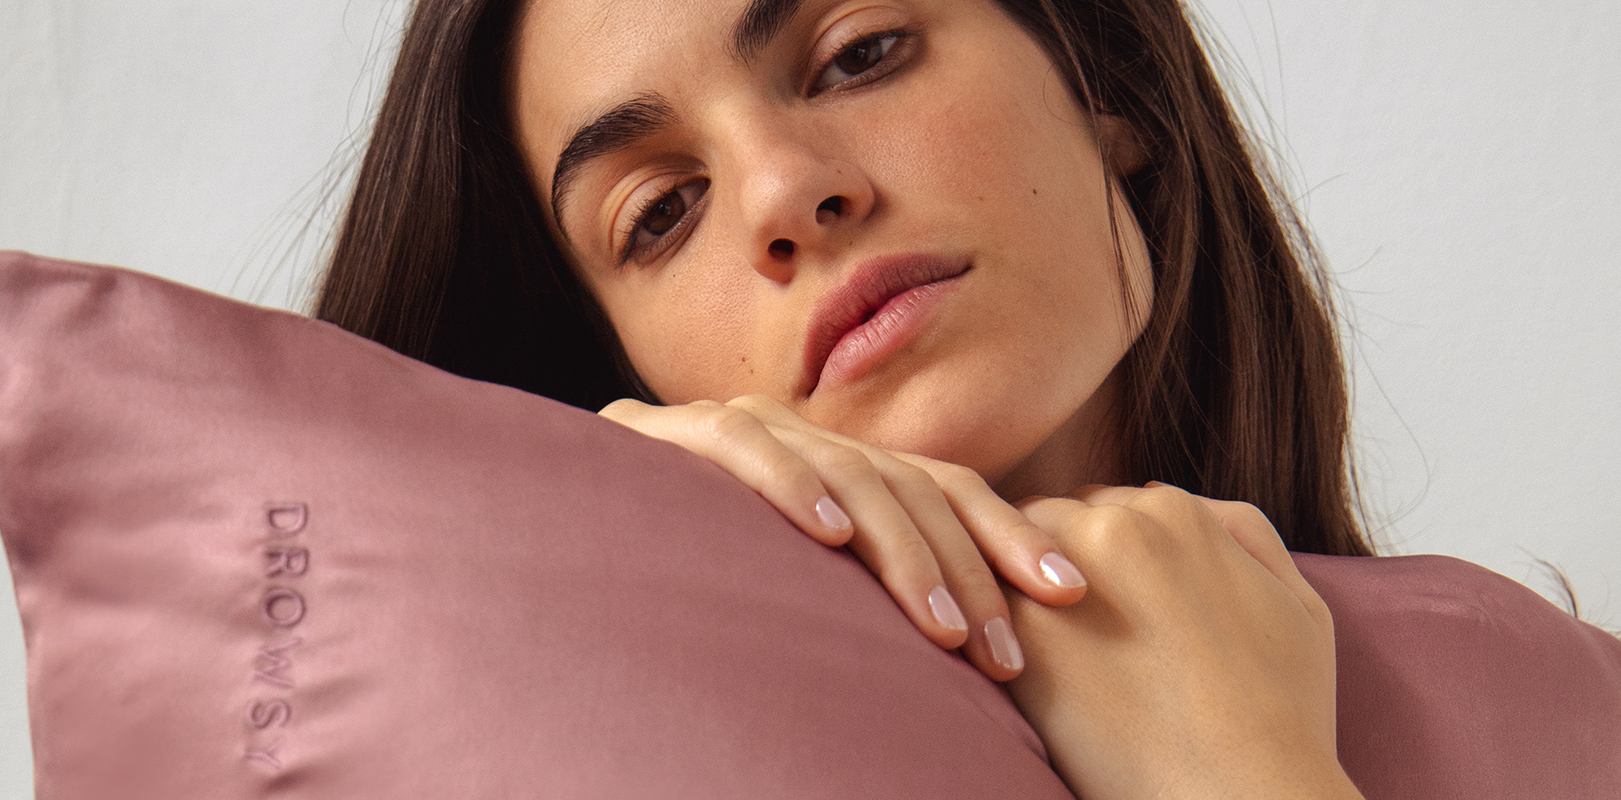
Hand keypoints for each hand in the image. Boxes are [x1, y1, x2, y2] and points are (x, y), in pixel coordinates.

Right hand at [599, 394, 1089, 680]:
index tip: (1070, 597)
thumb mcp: (797, 594)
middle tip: (1004, 653)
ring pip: (845, 471)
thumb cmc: (682, 584)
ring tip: (941, 628)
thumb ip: (865, 599)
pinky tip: (827, 536)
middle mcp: (801, 438)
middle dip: (969, 569)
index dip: (1009, 536)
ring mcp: (736, 429)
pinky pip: (742, 446)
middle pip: (911, 485)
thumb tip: (967, 655)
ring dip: (900, 551)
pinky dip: (791, 486)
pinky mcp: (666, 432)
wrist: (549, 528)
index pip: (945, 488)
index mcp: (839, 470)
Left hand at [1003, 484, 1361, 799]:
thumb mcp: (1298, 603)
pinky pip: (984, 603)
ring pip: (1009, 554)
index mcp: (1179, 512)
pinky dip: (993, 626)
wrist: (1238, 789)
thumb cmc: (1280, 713)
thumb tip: (1177, 505)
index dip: (1105, 560)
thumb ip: (1245, 534)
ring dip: (1017, 589)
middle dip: (1054, 564)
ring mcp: (1062, 571)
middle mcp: (1118, 524)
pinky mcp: (1022, 626)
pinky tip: (1018, 667)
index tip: (1109, 606)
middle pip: (1056, 520)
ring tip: (1046, 650)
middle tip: (1068, 627)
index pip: (1110, 507)